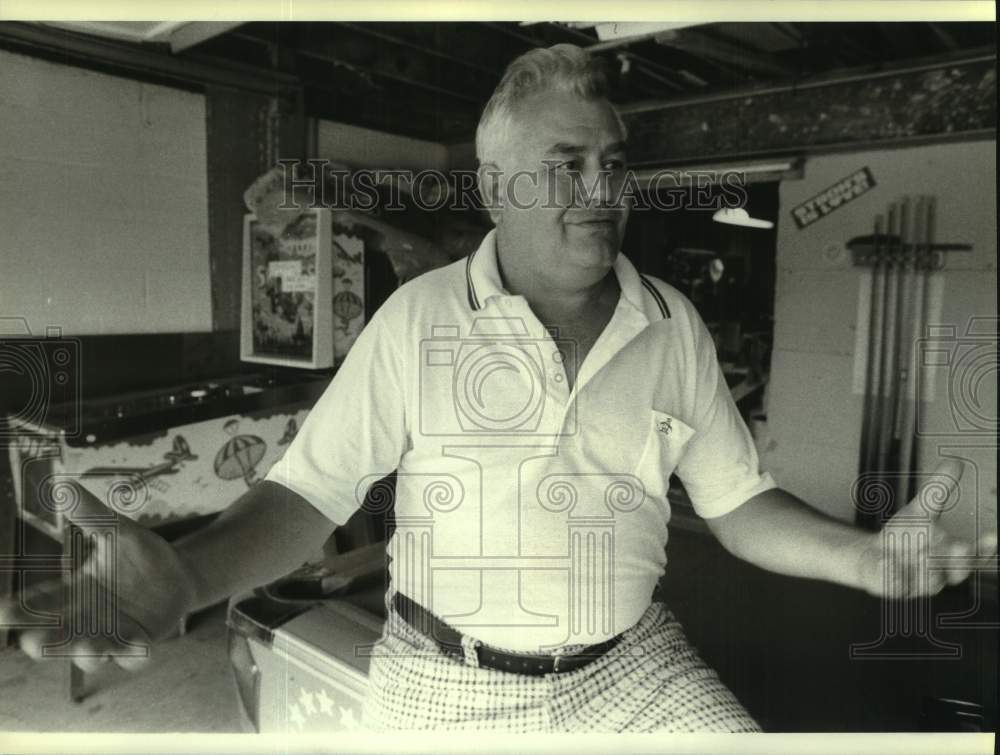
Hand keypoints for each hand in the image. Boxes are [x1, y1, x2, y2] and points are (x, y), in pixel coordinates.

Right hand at [0, 480, 199, 671]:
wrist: (180, 572)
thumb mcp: (116, 530)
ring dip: (87, 655)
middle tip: (32, 642)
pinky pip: (134, 655)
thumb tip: (62, 485)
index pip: (39, 603)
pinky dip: (133, 656)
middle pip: (56, 636)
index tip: (2, 613)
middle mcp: (87, 619)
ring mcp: (113, 633)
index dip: (19, 611)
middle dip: (43, 642)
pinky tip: (136, 651)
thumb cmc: (140, 553)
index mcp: (74, 592)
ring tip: (88, 650)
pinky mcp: (142, 641)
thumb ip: (89, 513)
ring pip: (92, 652)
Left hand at [855, 459, 997, 598]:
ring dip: (927, 568)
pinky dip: (894, 575)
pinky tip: (889, 562)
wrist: (871, 555)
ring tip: (920, 551)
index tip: (993, 537)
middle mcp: (939, 572)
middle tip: (960, 545)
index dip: (986, 549)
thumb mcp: (920, 510)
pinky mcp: (893, 588)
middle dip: (959, 559)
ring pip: (930, 582)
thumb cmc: (904, 536)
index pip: (976, 555)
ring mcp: (916, 583)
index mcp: (950, 554)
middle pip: (957, 571)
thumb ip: (938, 490)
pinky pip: (896, 586)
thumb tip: (955, 460)